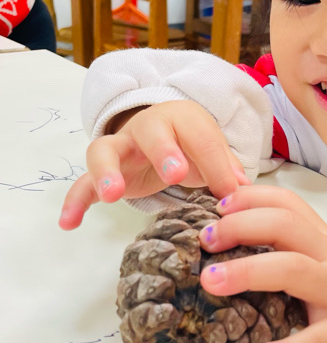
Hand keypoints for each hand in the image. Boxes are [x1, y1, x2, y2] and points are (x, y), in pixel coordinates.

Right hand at [59, 100, 249, 229]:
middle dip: (163, 150)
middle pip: (150, 131)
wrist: (161, 133)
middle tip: (175, 174)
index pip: (201, 137)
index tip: (228, 191)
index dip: (215, 163)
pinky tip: (68, 223)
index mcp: (182, 119)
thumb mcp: (211, 151)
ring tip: (111, 195)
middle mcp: (147, 127)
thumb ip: (225, 168)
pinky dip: (74, 201)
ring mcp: (120, 148)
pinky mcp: (103, 172)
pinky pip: (82, 183)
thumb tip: (242, 190)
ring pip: (104, 150)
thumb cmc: (190, 145)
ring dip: (106, 171)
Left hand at [197, 185, 326, 342]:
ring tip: (209, 282)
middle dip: (239, 226)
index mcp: (326, 242)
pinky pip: (316, 341)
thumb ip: (299, 248)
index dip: (249, 198)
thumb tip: (241, 236)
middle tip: (204, 240)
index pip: (288, 204)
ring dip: (248, 272)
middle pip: (285, 227)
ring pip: (294, 271)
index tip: (215, 205)